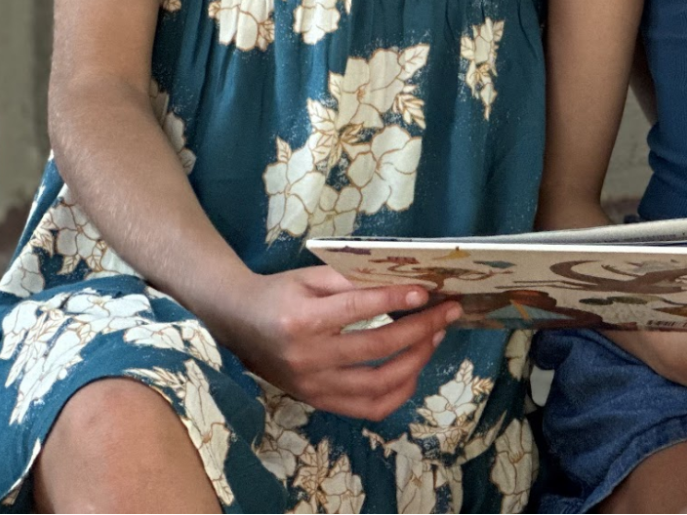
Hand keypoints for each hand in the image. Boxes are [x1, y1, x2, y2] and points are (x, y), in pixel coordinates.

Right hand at [212, 265, 459, 420]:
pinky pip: (368, 409)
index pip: (359, 310)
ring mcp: (313, 386)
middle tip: (447, 312)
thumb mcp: (310, 277)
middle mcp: (308, 358)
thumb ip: (353, 279)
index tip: (428, 292)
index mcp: (302, 321)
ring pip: (378, 385)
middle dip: (420, 329)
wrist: (239, 324)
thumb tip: (404, 280)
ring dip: (415, 361)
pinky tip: (414, 370)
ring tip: (435, 337)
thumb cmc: (279, 293)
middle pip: (376, 348)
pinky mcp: (318, 401)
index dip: (396, 300)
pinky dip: (398, 393)